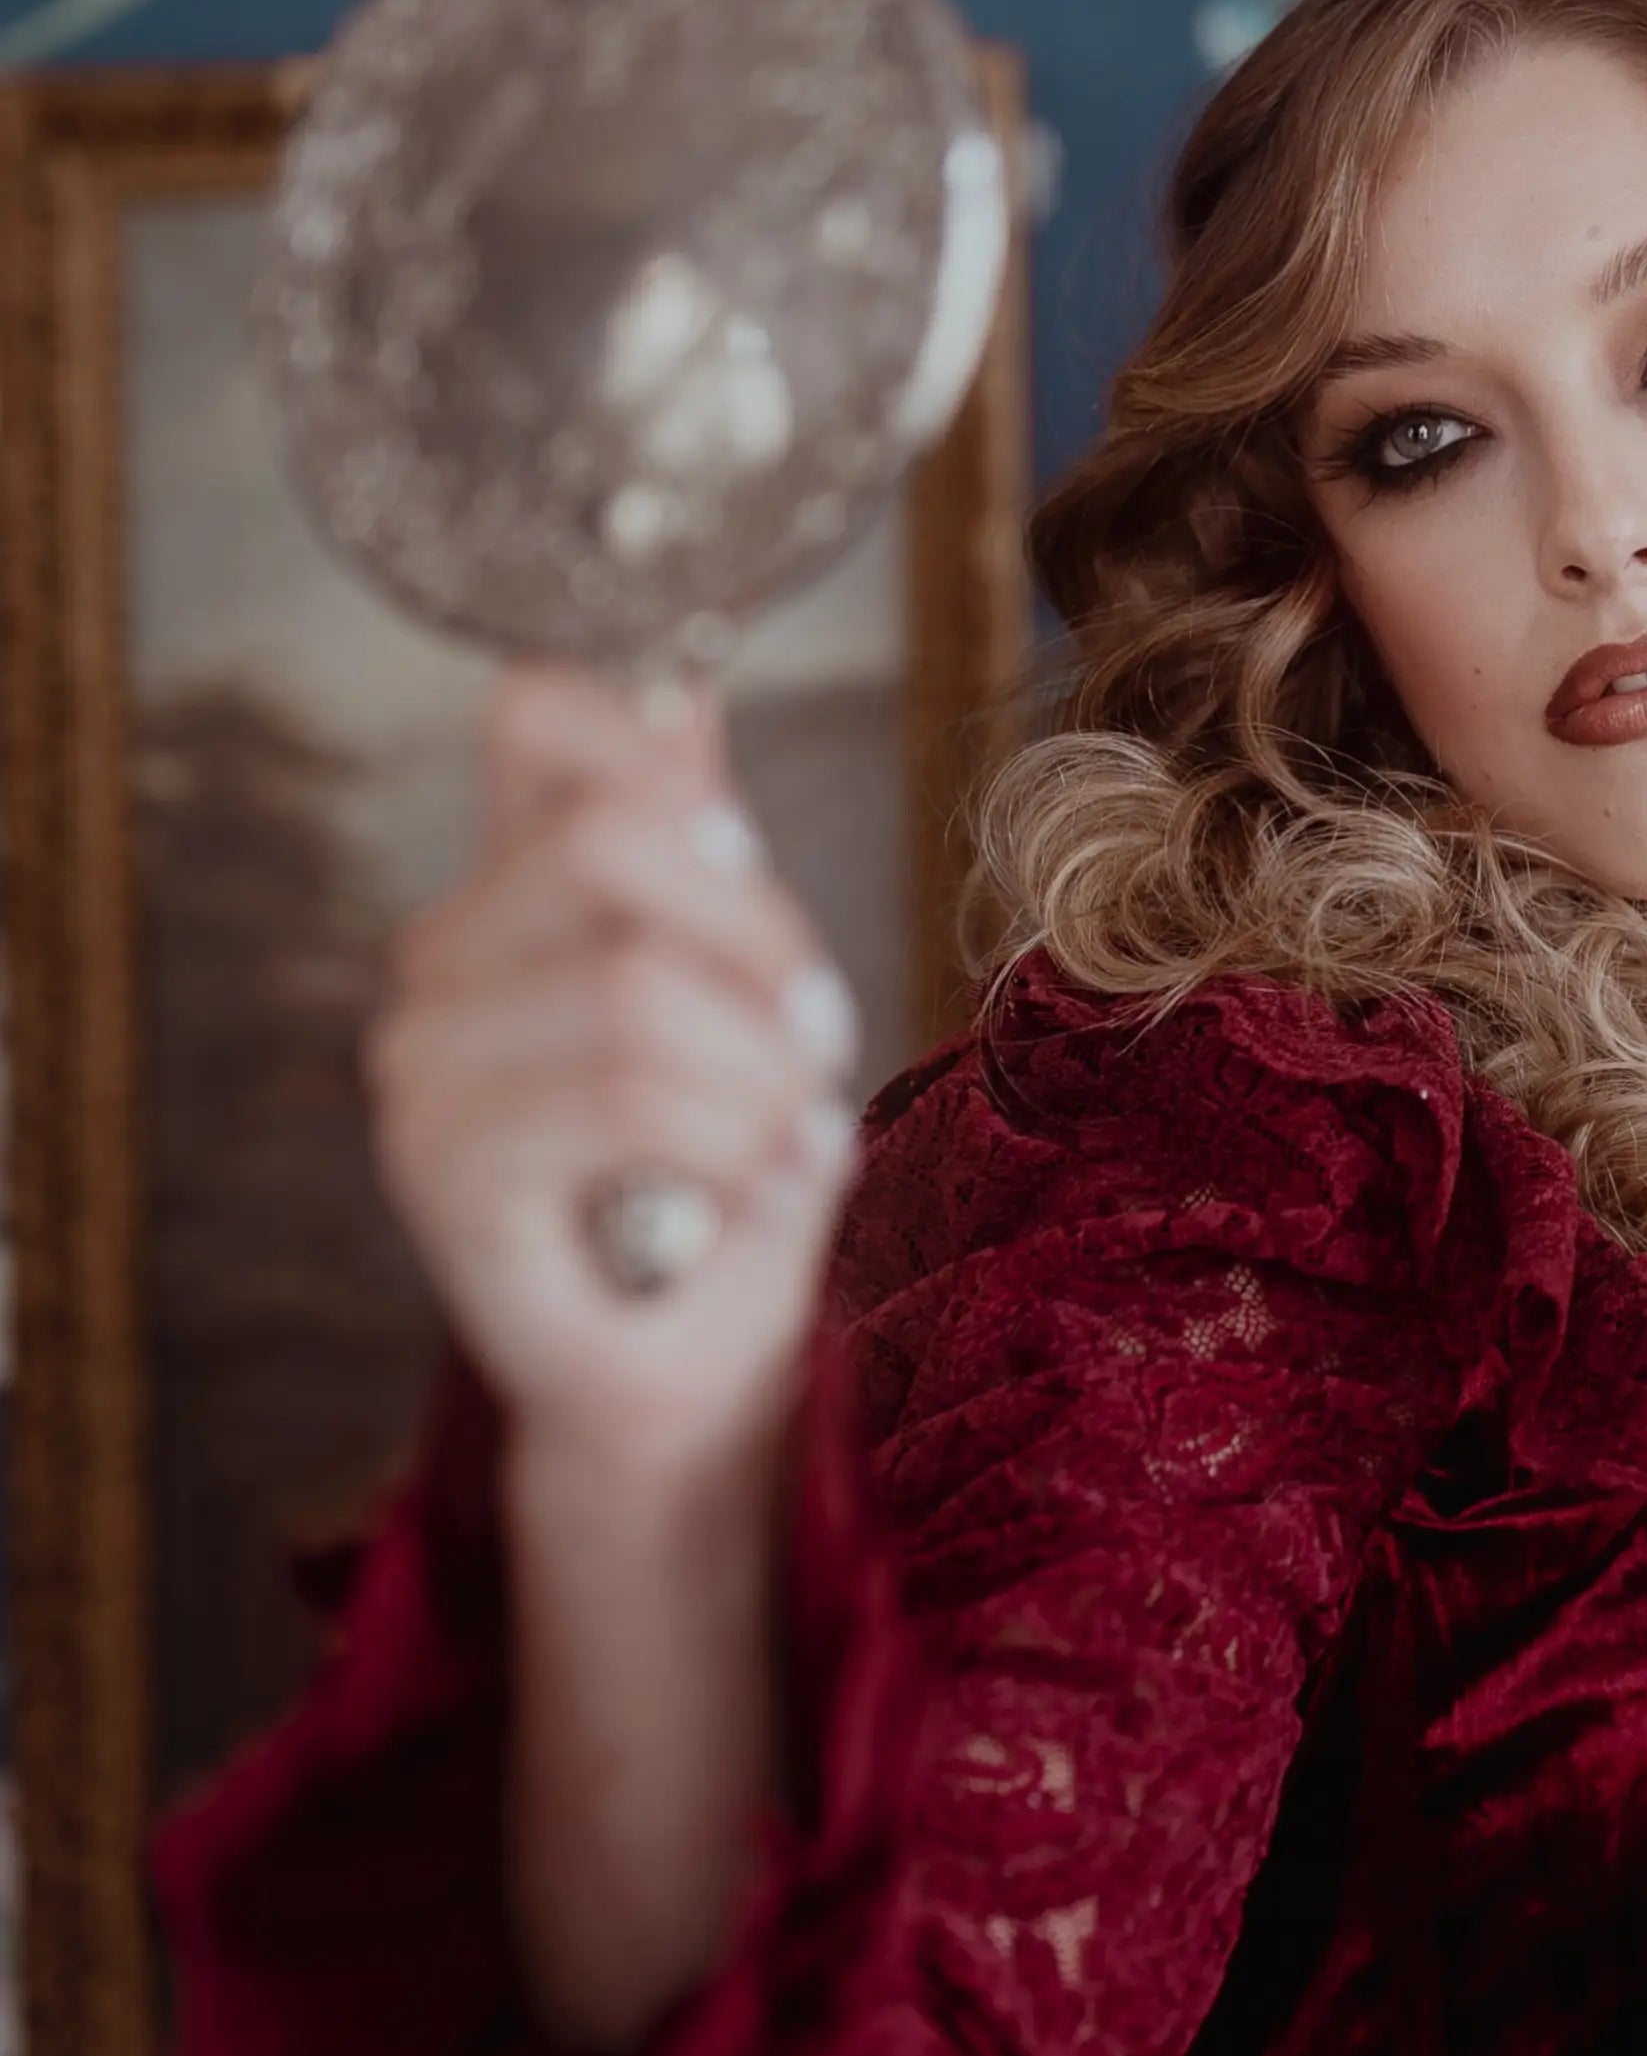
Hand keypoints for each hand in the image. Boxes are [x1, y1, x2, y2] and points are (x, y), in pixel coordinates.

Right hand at [368, 662, 864, 1482]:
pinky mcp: (446, 1174)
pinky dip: (729, 1142)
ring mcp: (424, 1071)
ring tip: (789, 1134)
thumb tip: (684, 684)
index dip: (658, 751)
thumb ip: (700, 850)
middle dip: (757, 938)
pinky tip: (748, 1190)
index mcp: (512, 896)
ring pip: (630, 986)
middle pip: (611, 843)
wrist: (695, 1371)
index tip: (745, 856)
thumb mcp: (744, 992)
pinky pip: (619, 1097)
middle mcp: (440, 966)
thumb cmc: (725, 1182)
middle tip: (814, 1036)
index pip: (540, 722)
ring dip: (760, 1070)